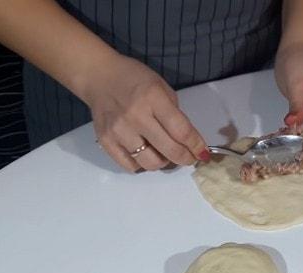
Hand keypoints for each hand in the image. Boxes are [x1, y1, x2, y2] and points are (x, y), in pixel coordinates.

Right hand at [80, 54, 209, 171]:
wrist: (99, 76)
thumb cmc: (134, 79)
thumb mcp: (161, 87)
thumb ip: (174, 113)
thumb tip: (187, 141)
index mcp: (153, 98)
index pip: (181, 130)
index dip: (196, 146)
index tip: (203, 154)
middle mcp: (136, 116)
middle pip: (169, 150)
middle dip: (185, 158)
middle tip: (189, 158)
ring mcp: (119, 131)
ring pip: (151, 163)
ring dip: (163, 162)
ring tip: (164, 154)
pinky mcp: (106, 141)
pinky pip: (131, 166)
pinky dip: (143, 165)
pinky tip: (146, 154)